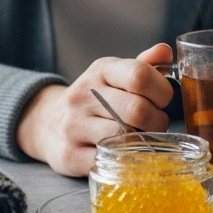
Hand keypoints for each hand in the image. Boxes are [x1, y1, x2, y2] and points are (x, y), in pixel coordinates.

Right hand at [15, 44, 173, 175]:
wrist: (48, 123)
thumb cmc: (95, 99)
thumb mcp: (115, 75)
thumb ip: (143, 65)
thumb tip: (165, 52)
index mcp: (101, 70)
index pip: (140, 75)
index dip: (162, 91)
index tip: (163, 101)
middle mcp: (84, 95)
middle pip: (138, 110)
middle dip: (158, 121)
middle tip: (157, 124)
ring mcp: (74, 125)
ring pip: (125, 137)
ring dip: (143, 141)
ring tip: (141, 138)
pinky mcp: (70, 155)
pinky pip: (109, 159)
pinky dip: (123, 160)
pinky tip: (124, 154)